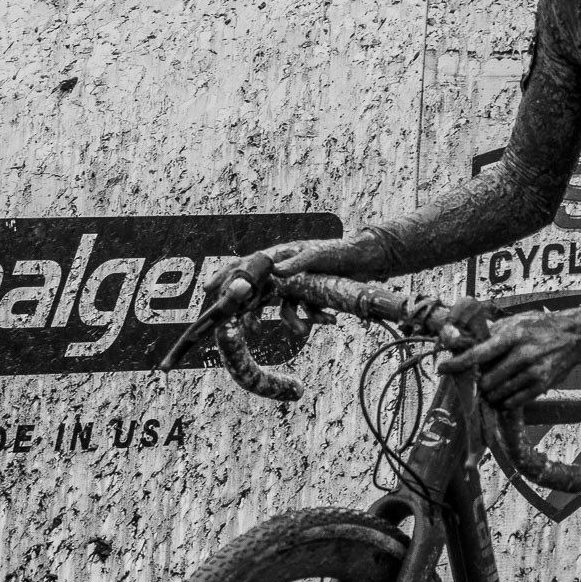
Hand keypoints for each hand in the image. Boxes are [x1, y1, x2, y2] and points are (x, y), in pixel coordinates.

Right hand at [201, 234, 384, 334]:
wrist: (372, 259)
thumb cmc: (344, 251)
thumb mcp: (320, 255)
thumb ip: (297, 263)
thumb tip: (275, 271)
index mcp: (281, 256)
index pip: (247, 265)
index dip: (226, 276)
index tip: (208, 289)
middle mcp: (285, 270)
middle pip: (259, 292)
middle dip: (252, 312)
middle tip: (249, 329)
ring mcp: (297, 283)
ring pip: (283, 308)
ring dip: (292, 321)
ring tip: (303, 330)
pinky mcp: (311, 294)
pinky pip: (303, 312)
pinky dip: (313, 318)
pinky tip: (329, 321)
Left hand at [438, 309, 580, 408]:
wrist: (575, 335)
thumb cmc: (540, 326)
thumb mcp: (515, 321)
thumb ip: (490, 331)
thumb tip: (461, 337)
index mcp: (512, 335)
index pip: (478, 353)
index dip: (457, 363)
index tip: (442, 368)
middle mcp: (522, 354)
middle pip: (486, 380)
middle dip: (478, 381)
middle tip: (478, 377)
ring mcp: (533, 372)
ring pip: (497, 394)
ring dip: (490, 393)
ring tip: (493, 384)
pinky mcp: (542, 386)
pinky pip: (513, 402)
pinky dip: (504, 401)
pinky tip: (504, 392)